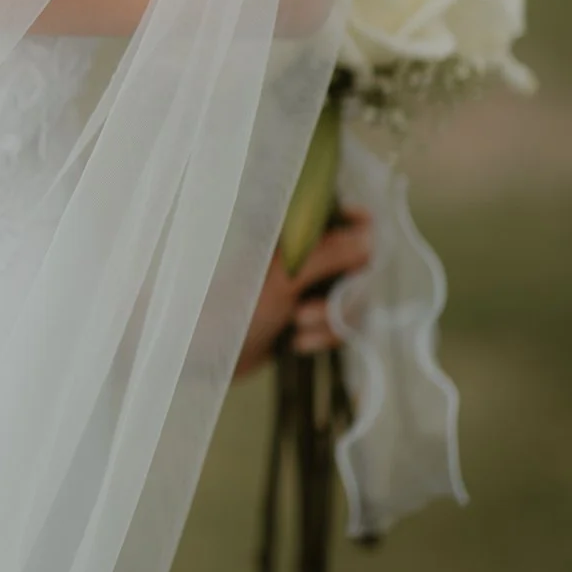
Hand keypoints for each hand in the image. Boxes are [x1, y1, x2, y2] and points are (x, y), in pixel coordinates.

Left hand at [233, 203, 374, 380]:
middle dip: (344, 296)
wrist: (202, 355)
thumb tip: (369, 240)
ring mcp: (306, 288)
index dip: (359, 226)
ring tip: (297, 329)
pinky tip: (297, 344)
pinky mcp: (306, 319)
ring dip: (331, 322)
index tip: (367, 245)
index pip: (338, 215)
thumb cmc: (232, 308)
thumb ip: (327, 255)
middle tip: (309, 311)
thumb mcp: (282, 278)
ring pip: (351, 300)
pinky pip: (338, 325)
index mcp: (289, 234)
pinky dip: (323, 336)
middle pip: (357, 265)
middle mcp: (302, 257)